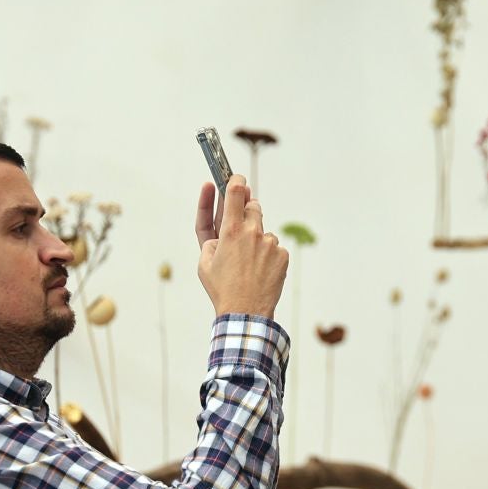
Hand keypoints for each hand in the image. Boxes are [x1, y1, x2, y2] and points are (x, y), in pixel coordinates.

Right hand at [196, 175, 286, 318]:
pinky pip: (274, 248)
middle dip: (246, 211)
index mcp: (231, 231)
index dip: (236, 180)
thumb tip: (222, 228)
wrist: (246, 312)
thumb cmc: (222, 288)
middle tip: (240, 224)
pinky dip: (267, 255)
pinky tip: (259, 271)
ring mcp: (270, 243)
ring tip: (248, 262)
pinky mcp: (282, 255)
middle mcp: (252, 232)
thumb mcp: (204, 262)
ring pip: (263, 231)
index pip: (236, 192)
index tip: (236, 176)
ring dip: (256, 239)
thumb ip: (211, 239)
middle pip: (253, 206)